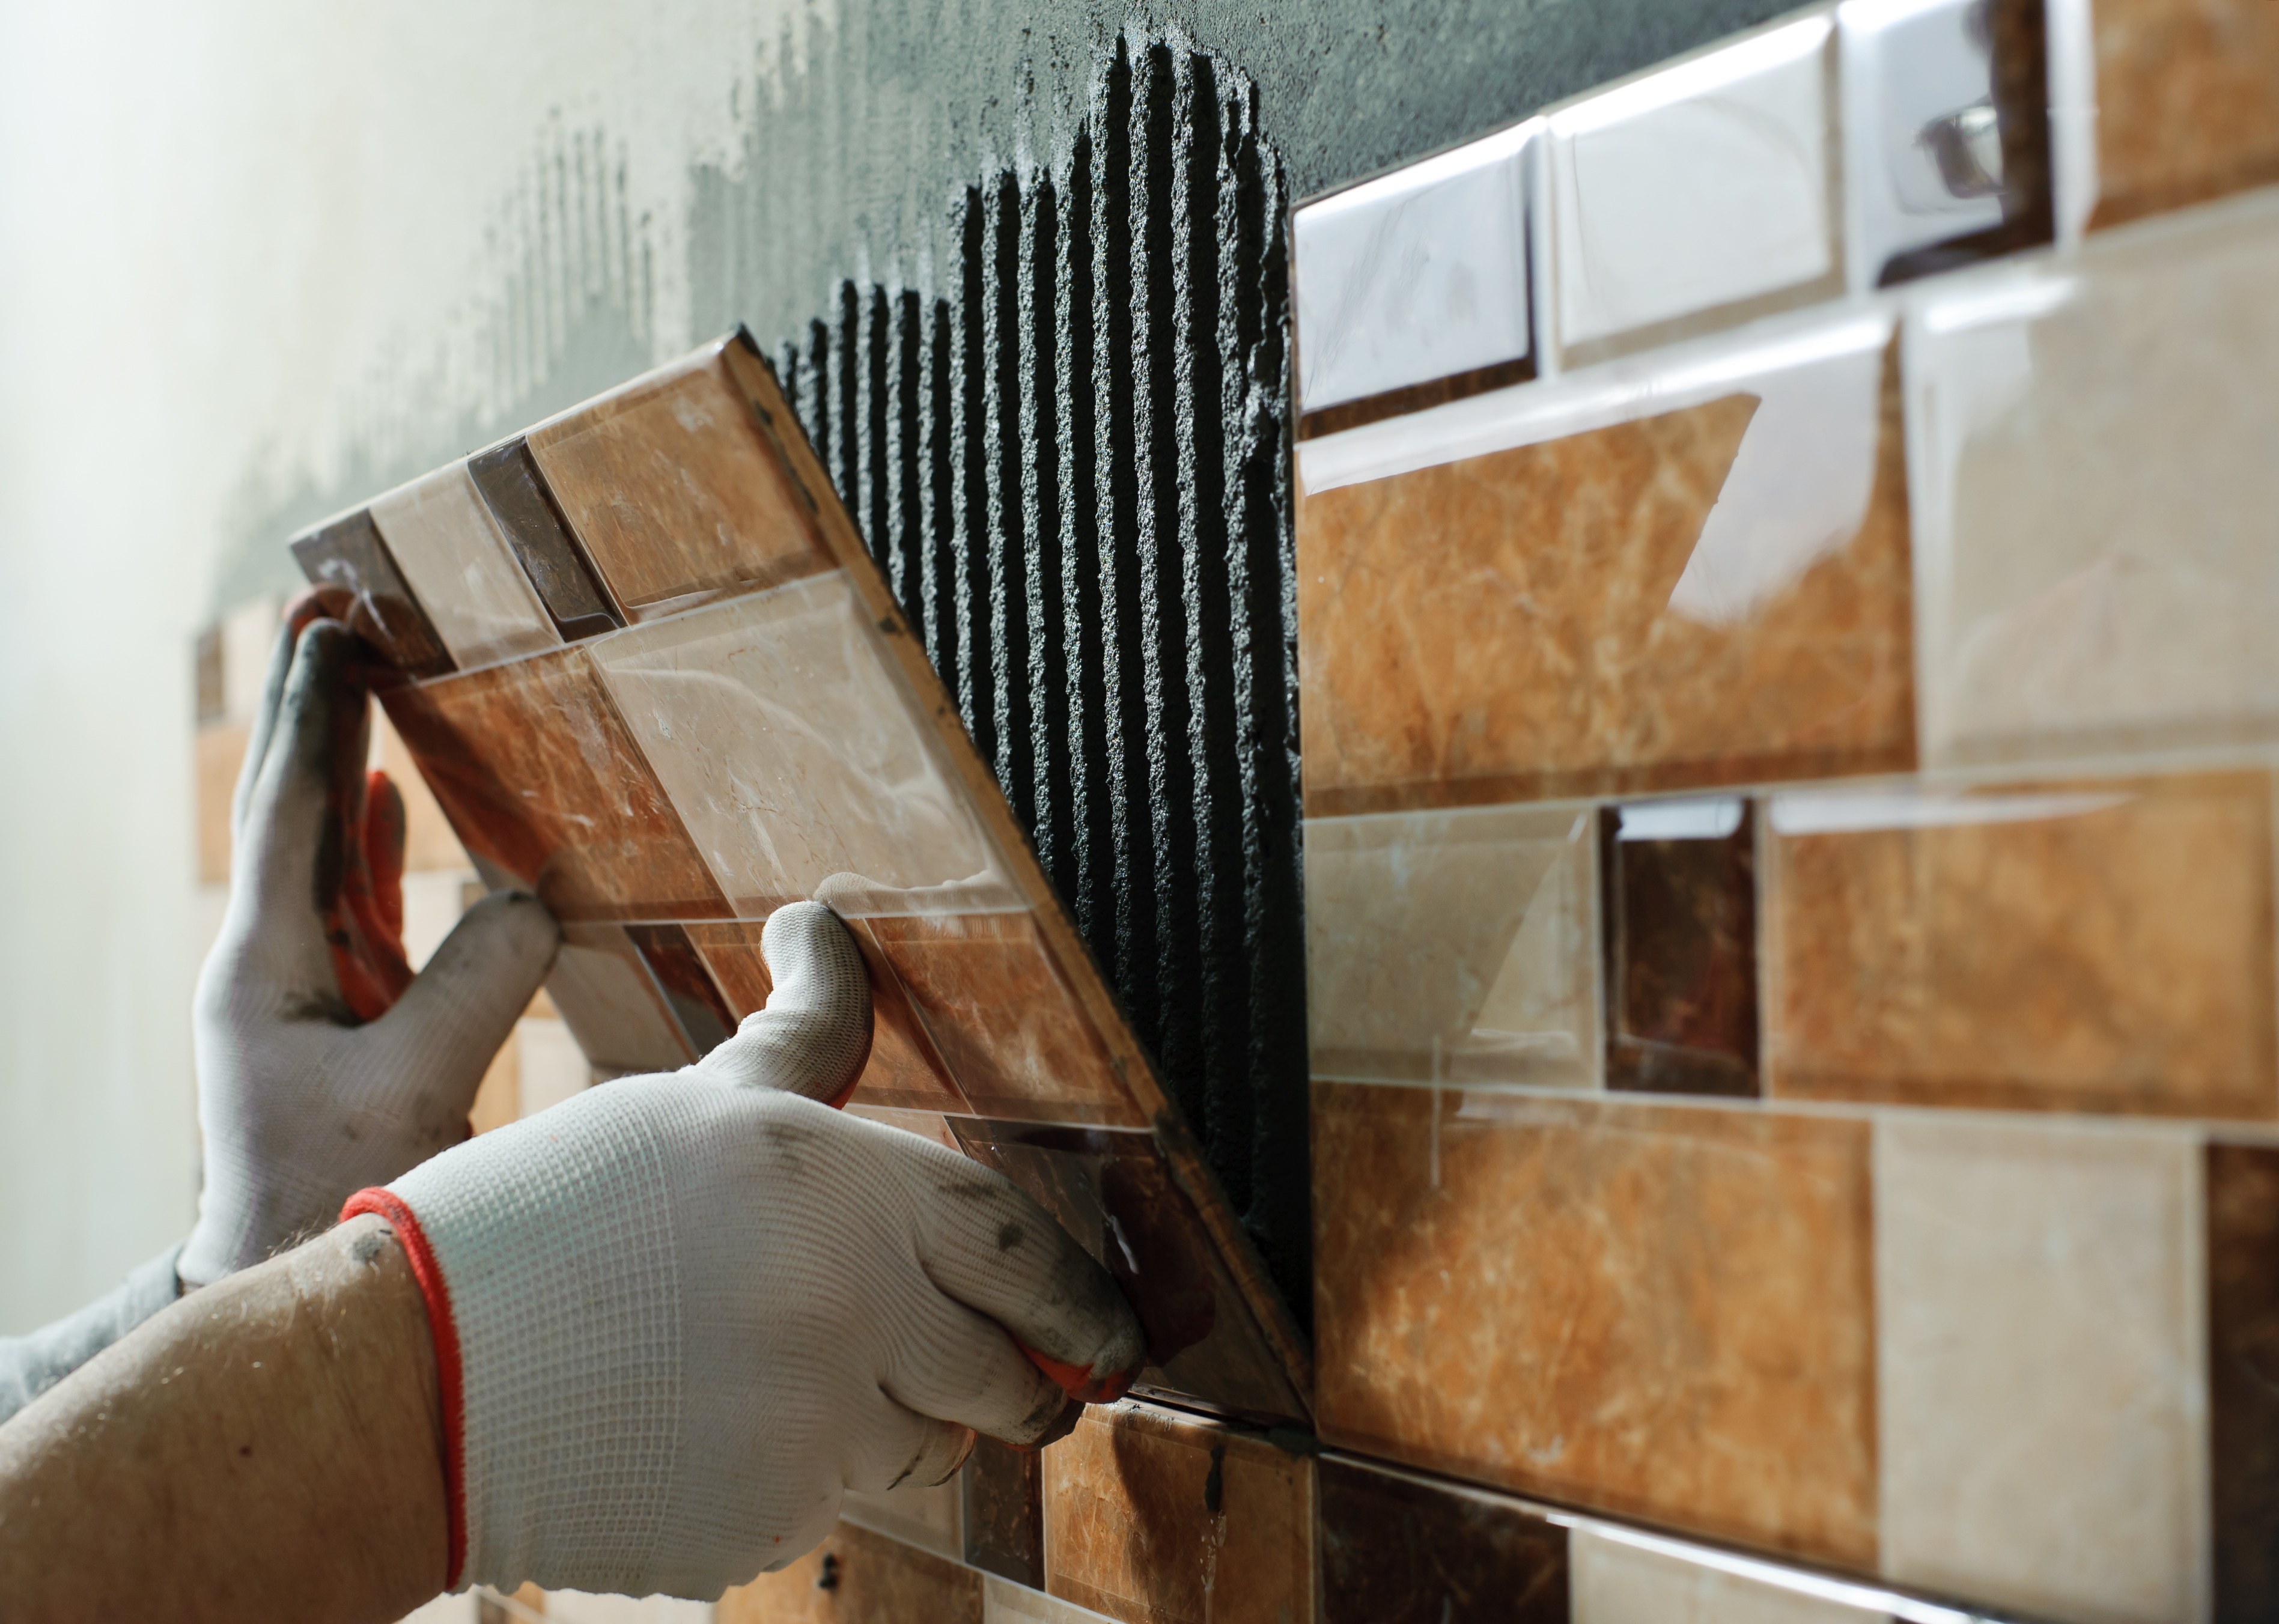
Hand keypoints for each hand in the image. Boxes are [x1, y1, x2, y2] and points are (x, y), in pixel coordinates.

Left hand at [180, 606, 560, 1288]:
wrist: (285, 1282)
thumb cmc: (337, 1197)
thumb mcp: (415, 1087)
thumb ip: (476, 984)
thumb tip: (530, 898)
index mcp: (265, 964)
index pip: (290, 810)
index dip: (318, 715)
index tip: (332, 629)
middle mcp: (266, 960)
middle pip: (290, 806)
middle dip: (316, 708)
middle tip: (331, 613)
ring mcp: (295, 986)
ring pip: (316, 845)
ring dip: (340, 757)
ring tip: (360, 673)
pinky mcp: (331, 1013)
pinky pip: (346, 899)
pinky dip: (361, 836)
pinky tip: (380, 794)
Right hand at [345, 908, 1146, 1600]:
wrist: (415, 1372)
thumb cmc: (551, 1215)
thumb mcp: (691, 1102)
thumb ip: (802, 1040)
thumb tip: (824, 931)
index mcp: (841, 1189)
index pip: (1024, 1250)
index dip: (1090, 1300)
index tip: (1118, 1336)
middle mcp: (850, 1311)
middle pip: (1011, 1376)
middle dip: (1020, 1381)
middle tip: (999, 1373)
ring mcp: (809, 1431)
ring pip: (927, 1449)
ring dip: (901, 1424)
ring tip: (793, 1375)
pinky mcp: (762, 1527)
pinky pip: (837, 1509)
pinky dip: (808, 1478)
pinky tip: (719, 1427)